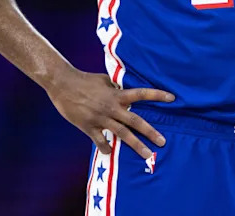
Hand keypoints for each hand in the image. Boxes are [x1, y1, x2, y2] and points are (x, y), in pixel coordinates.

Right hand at [46, 69, 174, 158]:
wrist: (63, 85)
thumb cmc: (84, 79)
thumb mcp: (105, 80)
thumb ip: (116, 87)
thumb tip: (125, 89)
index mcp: (116, 94)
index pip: (141, 94)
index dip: (157, 95)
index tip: (172, 98)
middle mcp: (111, 107)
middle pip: (135, 121)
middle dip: (150, 132)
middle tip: (163, 142)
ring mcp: (100, 118)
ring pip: (121, 134)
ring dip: (136, 145)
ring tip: (147, 154)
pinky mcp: (88, 126)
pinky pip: (100, 140)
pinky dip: (106, 147)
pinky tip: (109, 153)